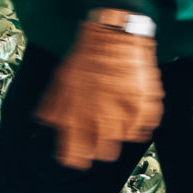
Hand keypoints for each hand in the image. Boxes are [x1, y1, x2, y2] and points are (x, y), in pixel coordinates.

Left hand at [36, 22, 164, 169]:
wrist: (114, 34)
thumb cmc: (84, 57)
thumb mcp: (60, 80)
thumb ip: (53, 106)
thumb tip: (45, 123)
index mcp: (80, 115)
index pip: (76, 153)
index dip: (74, 158)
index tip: (74, 158)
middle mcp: (105, 118)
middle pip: (105, 152)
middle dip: (99, 147)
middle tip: (97, 135)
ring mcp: (128, 112)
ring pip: (125, 140)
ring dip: (119, 132)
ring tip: (115, 116)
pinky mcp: (147, 105)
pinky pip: (144, 127)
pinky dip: (138, 123)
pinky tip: (131, 111)